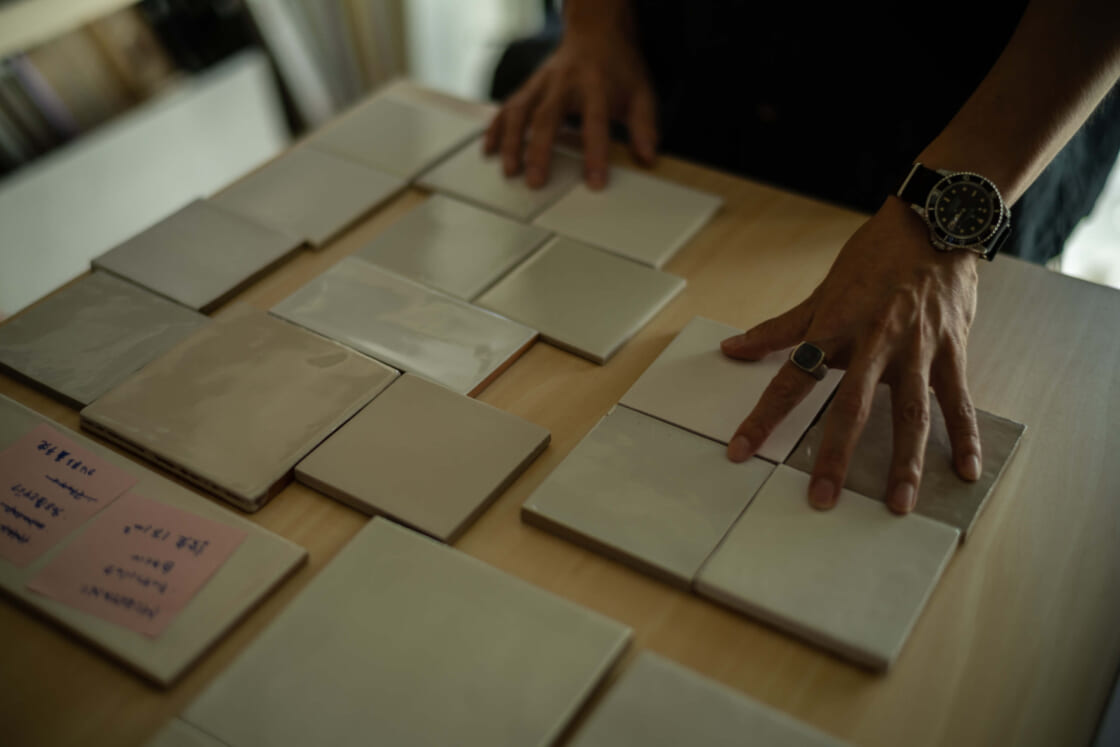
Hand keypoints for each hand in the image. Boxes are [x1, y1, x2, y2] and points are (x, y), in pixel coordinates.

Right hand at [483, 23, 657, 189]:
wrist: (596, 32)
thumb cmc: (619, 68)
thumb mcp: (641, 93)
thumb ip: (644, 126)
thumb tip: (647, 157)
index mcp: (596, 85)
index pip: (595, 123)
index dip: (595, 154)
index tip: (593, 183)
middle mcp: (564, 83)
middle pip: (547, 117)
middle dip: (539, 150)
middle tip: (535, 181)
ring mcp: (541, 83)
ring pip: (520, 111)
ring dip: (512, 142)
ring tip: (509, 170)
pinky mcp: (528, 86)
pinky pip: (507, 107)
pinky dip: (496, 128)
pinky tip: (489, 150)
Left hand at [720, 198, 983, 513]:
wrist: (935, 223)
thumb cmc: (873, 259)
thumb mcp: (822, 292)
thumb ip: (779, 329)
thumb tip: (733, 349)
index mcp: (834, 326)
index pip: (791, 378)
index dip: (764, 416)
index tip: (741, 450)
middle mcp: (875, 340)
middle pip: (851, 405)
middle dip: (835, 453)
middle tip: (822, 496)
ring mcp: (917, 348)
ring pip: (910, 411)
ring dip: (904, 461)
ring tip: (897, 503)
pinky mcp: (952, 351)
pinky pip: (958, 401)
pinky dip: (964, 436)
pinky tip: (965, 471)